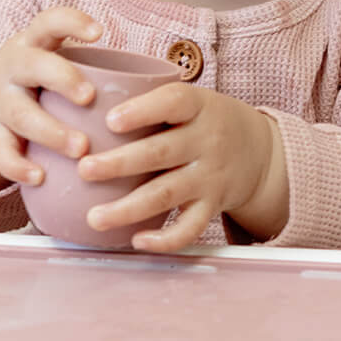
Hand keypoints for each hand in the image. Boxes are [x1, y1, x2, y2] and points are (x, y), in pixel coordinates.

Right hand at [0, 8, 100, 190]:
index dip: (71, 23)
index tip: (99, 31)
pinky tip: (39, 177)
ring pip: (20, 113)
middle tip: (89, 97)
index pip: (50, 21)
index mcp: (35, 43)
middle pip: (33, 65)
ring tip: (79, 148)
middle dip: (61, 79)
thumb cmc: (44, 82)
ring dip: (50, 131)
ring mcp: (1, 101)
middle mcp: (14, 67)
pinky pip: (1, 151)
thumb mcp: (61, 64)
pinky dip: (18, 166)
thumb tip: (170, 82)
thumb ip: (99, 69)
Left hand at [77, 84, 286, 252]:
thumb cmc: (204, 120)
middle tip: (84, 169)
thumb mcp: (191, 99)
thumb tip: (80, 99)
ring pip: (168, 193)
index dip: (143, 110)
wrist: (260, 150)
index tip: (110, 120)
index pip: (173, 102)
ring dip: (129, 208)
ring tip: (94, 217)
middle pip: (162, 152)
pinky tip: (135, 240)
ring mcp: (209, 176)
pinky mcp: (212, 206)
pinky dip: (164, 238)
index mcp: (198, 106)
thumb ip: (149, 101)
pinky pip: (190, 227)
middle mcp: (206, 141)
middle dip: (120, 163)